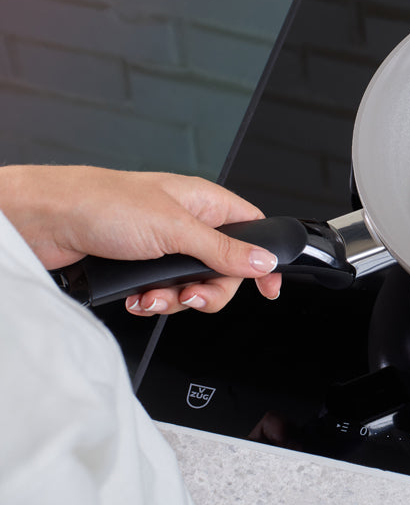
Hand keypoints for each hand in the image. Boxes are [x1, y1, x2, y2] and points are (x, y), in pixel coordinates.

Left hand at [0, 165, 282, 314]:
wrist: (44, 220)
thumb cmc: (102, 202)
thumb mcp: (174, 229)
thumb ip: (223, 250)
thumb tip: (263, 261)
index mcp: (204, 202)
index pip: (252, 231)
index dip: (264, 258)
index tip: (270, 287)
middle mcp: (187, 224)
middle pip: (224, 269)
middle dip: (208, 291)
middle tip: (192, 296)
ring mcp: (162, 246)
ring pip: (192, 286)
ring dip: (174, 299)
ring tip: (152, 297)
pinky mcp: (139, 266)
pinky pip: (162, 294)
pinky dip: (152, 302)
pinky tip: (136, 297)